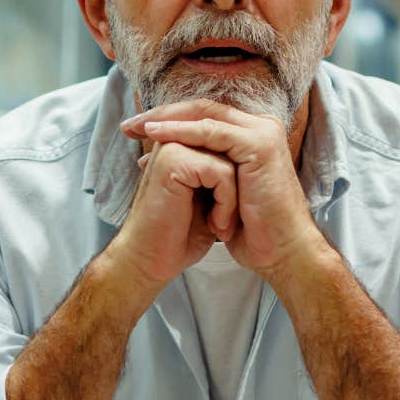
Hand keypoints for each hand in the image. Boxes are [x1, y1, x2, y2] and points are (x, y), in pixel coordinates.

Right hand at [105, 140, 237, 289]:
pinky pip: (222, 173)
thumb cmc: (179, 235)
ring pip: (230, 161)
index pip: (228, 145)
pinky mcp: (173, 161)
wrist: (151, 261)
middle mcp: (174, 139)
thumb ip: (221, 170)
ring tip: (218, 224)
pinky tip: (213, 224)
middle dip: (234, 190)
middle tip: (221, 222)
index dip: (236, 183)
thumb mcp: (208, 197)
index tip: (221, 214)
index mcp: (181, 143)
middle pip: (231, 150)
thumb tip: (248, 156)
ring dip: (232, 200)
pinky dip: (226, 204)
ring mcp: (172, 146)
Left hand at [123, 99, 324, 279]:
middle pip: (204, 108)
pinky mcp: (259, 145)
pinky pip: (212, 132)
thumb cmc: (253, 230)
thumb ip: (202, 168)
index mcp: (253, 136)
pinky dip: (182, 132)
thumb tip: (163, 155)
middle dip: (163, 114)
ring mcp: (263, 133)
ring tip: (137, 128)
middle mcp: (261, 128)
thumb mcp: (220, 192)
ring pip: (206, 115)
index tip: (137, 130)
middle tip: (129, 125)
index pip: (206, 116)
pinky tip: (156, 135)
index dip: (171, 118)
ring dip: (167, 119)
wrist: (282, 251)